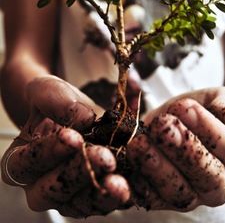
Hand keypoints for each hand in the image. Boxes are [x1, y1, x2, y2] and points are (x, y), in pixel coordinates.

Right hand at [1, 76, 129, 217]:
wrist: (74, 114)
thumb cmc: (54, 104)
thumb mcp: (48, 91)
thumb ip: (55, 99)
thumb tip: (82, 117)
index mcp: (21, 161)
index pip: (27, 163)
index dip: (49, 152)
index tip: (73, 137)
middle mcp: (40, 185)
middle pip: (54, 189)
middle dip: (79, 173)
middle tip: (104, 157)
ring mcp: (67, 194)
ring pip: (81, 203)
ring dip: (101, 194)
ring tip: (119, 181)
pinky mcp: (92, 196)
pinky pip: (104, 201)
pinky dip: (118, 193)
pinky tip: (132, 182)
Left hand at [127, 86, 224, 210]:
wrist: (179, 121)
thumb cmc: (203, 110)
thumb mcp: (216, 100)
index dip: (209, 130)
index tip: (185, 107)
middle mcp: (217, 183)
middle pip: (208, 176)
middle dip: (183, 149)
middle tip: (162, 125)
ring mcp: (190, 196)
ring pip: (179, 192)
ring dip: (156, 167)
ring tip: (138, 143)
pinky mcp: (161, 199)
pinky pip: (149, 199)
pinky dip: (133, 189)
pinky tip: (119, 176)